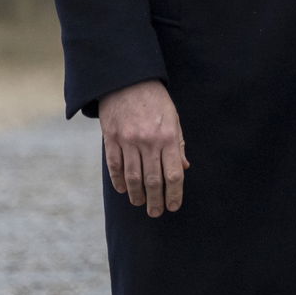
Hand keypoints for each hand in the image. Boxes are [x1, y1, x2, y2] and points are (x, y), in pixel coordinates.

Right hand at [98, 79, 188, 217]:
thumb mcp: (174, 118)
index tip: (173, 206)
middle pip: (153, 180)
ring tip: (141, 204)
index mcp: (168, 136)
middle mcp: (149, 141)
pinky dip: (119, 182)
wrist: (128, 81)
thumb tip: (184, 168)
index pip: (174, 174)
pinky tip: (123, 190)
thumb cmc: (156, 100)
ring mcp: (128, 141)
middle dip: (156, 200)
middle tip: (156, 213)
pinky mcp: (111, 140)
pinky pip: (115, 167)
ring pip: (133, 177)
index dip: (174, 193)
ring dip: (137, 195)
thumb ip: (178, 144)